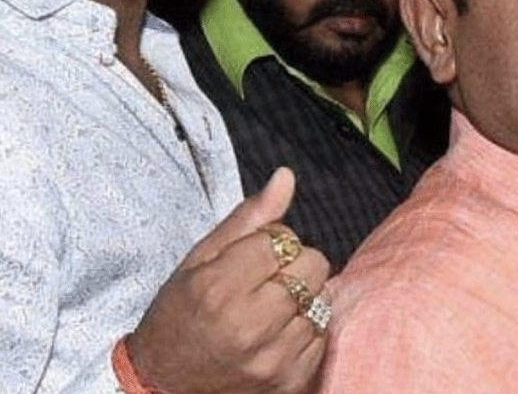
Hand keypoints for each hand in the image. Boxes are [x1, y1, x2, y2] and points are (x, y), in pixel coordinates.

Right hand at [127, 167, 330, 393]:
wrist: (164, 386)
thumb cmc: (180, 315)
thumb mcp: (200, 261)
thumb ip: (248, 218)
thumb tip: (286, 176)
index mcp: (220, 288)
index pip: (284, 239)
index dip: (272, 243)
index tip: (252, 259)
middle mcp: (250, 325)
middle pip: (313, 266)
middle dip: (295, 265)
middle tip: (265, 282)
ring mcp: (273, 358)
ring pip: (322, 299)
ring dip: (303, 298)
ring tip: (270, 310)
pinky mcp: (291, 381)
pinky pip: (322, 335)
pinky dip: (306, 330)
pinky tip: (277, 335)